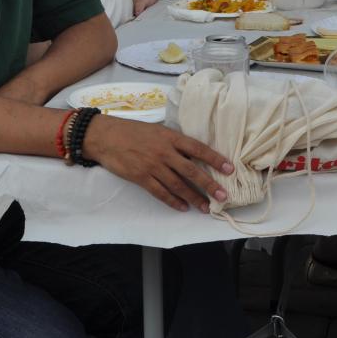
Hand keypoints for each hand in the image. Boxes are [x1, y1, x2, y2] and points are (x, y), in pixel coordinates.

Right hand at [86, 116, 234, 212]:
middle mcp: (164, 152)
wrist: (106, 137)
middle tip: (223, 196)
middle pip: (191, 171)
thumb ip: (174, 142)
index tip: (230, 168)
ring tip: (206, 207)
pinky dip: (173, 201)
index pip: (198, 149)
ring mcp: (152, 166)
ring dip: (194, 198)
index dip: (215, 159)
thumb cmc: (133, 131)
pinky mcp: (141, 178)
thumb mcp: (158, 130)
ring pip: (178, 185)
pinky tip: (183, 207)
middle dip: (209, 184)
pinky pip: (160, 193)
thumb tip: (193, 153)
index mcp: (171, 137)